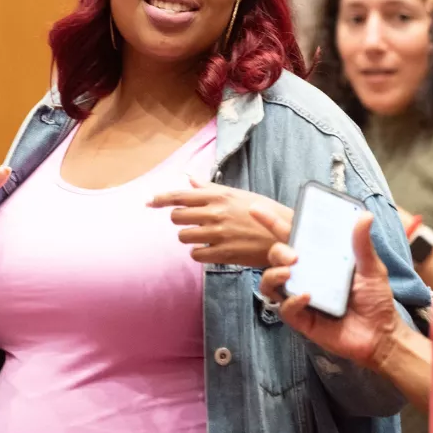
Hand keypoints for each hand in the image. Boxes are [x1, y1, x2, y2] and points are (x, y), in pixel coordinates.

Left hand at [149, 178, 292, 266]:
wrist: (284, 235)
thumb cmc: (262, 213)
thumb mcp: (239, 194)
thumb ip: (210, 188)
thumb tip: (188, 178)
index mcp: (218, 195)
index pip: (180, 195)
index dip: (160, 199)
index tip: (148, 202)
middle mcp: (215, 213)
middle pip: (177, 217)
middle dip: (180, 220)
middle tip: (192, 222)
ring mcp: (218, 234)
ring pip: (183, 237)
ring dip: (189, 237)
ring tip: (204, 236)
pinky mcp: (223, 253)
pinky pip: (196, 254)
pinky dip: (199, 253)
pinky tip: (210, 249)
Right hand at [254, 206, 398, 367]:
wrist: (380, 334)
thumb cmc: (375, 299)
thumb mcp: (371, 267)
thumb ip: (363, 244)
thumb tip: (364, 215)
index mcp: (319, 258)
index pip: (292, 236)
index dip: (272, 223)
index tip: (255, 210)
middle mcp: (305, 274)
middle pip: (276, 256)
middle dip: (277, 251)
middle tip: (293, 255)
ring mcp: (299, 296)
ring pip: (269, 282)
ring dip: (274, 274)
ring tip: (289, 273)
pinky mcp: (301, 318)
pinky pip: (284, 308)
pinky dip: (292, 300)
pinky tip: (308, 297)